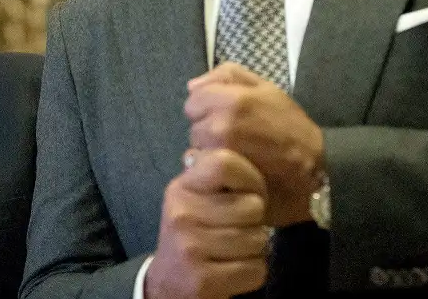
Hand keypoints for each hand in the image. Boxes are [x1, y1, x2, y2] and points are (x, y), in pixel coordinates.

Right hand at [145, 148, 268, 298]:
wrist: (168, 282)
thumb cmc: (192, 233)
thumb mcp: (195, 199)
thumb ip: (215, 177)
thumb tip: (240, 144)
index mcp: (182, 187)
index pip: (225, 163)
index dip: (251, 177)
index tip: (250, 191)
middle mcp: (181, 213)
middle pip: (252, 205)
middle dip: (256, 220)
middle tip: (240, 227)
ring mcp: (190, 247)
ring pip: (258, 239)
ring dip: (256, 248)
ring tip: (236, 249)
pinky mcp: (202, 279)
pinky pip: (255, 269)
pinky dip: (253, 272)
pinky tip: (234, 269)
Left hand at [185, 62, 324, 227]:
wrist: (312, 168)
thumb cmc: (289, 125)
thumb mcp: (265, 87)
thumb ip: (227, 76)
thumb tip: (193, 86)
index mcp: (230, 100)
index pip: (194, 100)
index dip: (208, 105)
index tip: (226, 114)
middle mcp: (219, 126)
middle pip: (194, 124)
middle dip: (208, 127)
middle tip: (236, 133)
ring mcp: (219, 154)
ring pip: (196, 147)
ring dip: (210, 148)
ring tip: (236, 151)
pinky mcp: (220, 177)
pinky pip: (202, 168)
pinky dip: (212, 167)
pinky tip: (232, 167)